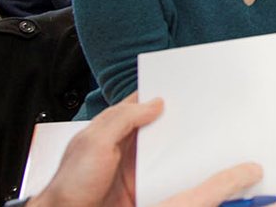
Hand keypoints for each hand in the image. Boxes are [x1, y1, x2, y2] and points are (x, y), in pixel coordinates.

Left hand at [29, 93, 263, 205]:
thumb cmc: (70, 182)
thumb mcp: (94, 142)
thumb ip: (122, 120)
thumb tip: (153, 103)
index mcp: (111, 128)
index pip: (140, 103)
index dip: (160, 94)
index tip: (184, 88)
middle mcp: (125, 146)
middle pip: (158, 127)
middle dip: (179, 121)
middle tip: (202, 114)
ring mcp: (135, 167)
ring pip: (165, 151)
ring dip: (182, 148)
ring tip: (205, 139)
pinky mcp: (143, 187)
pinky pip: (166, 175)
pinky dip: (180, 172)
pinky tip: (194, 169)